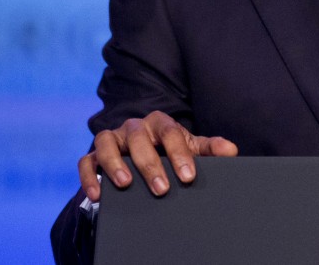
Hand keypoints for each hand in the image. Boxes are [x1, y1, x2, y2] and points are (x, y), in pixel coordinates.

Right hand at [77, 110, 237, 201]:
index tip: (188, 176)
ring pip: (106, 142)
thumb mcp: (190, 147)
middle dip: (150, 164)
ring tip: (126, 184)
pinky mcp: (94, 155)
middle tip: (162, 189)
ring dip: (115, 163)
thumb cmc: (170, 150)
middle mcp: (134, 127)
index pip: (171, 133)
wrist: (144, 151)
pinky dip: (89, 176)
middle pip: (139, 139)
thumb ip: (210, 148)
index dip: (179, 154)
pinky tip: (97, 195)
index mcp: (160, 122)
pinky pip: (86, 161)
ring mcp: (112, 139)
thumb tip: (231, 150)